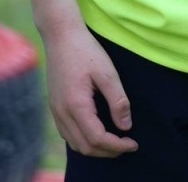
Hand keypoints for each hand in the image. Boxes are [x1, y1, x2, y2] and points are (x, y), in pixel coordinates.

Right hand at [43, 23, 137, 157]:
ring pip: (74, 143)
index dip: (117, 146)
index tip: (133, 143)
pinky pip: (67, 133)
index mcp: (76, 105)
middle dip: (108, 151)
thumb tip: (126, 126)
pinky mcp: (55, 106)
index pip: (97, 138)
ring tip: (115, 142)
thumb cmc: (86, 51)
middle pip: (85, 146)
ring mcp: (55, 110)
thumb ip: (118, 101)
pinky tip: (97, 133)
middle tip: (127, 146)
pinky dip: (83, 140)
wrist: (61, 36)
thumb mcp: (108, 73)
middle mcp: (62, 112)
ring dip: (95, 148)